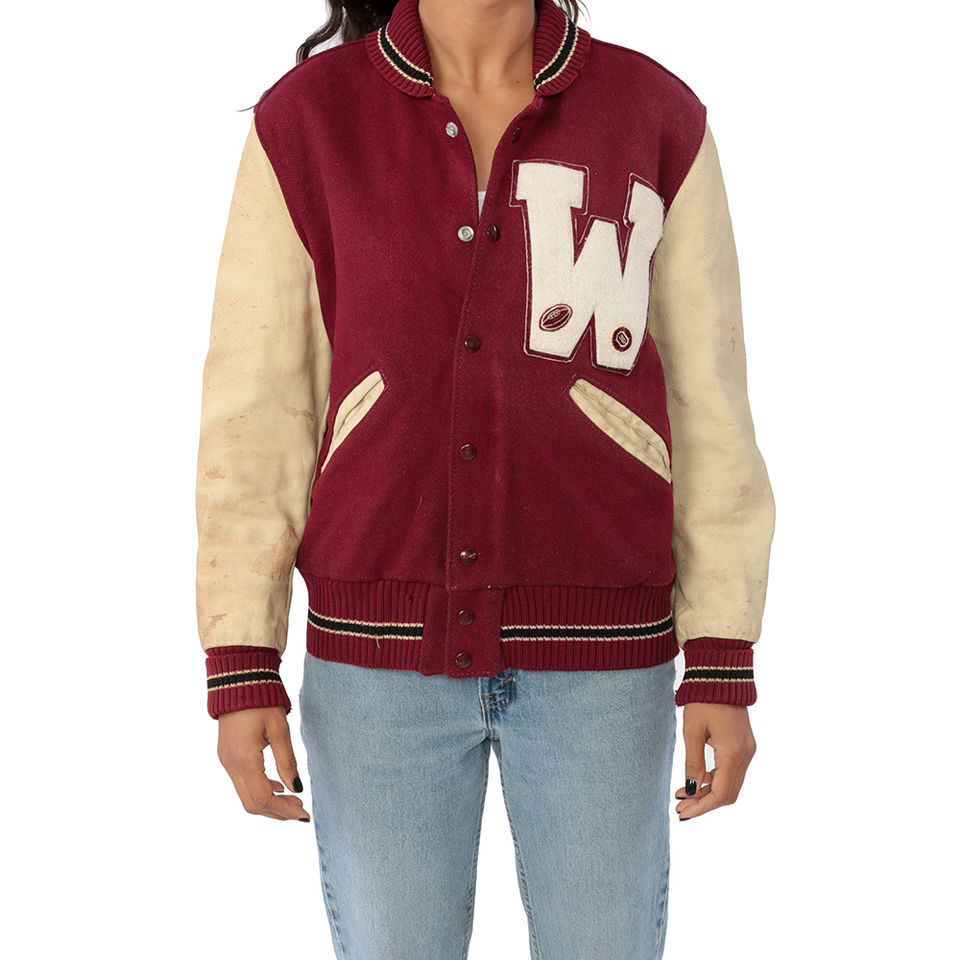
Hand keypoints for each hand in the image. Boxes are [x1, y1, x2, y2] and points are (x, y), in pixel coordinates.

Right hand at [217, 706, 310, 821]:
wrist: (238, 680)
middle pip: (252, 804)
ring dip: (269, 803)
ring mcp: (225, 761)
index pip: (264, 798)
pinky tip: (277, 785)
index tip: (304, 813)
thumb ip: (287, 761)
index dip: (284, 810)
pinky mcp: (226, 756)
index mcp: (244, 759)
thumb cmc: (261, 701)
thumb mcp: (279, 730)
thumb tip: (296, 788)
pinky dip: (259, 790)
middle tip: (300, 811)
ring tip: (293, 800)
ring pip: (246, 796)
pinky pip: (242, 783)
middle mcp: (230, 765)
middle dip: (277, 812)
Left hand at [674, 702, 755, 819]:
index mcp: (732, 753)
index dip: (701, 807)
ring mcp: (748, 750)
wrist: (721, 674)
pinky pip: (732, 770)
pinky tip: (697, 780)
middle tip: (681, 808)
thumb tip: (690, 791)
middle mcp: (745, 754)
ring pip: (731, 783)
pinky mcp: (745, 744)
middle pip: (728, 793)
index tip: (682, 813)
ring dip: (709, 792)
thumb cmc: (703, 700)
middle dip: (705, 803)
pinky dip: (716, 779)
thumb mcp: (692, 731)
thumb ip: (693, 763)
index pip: (720, 793)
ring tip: (683, 795)